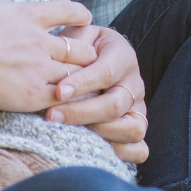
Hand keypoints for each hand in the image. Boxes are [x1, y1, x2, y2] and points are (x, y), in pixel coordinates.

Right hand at [0, 0, 95, 113]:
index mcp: (25, 16)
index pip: (64, 10)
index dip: (77, 14)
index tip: (86, 17)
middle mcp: (39, 42)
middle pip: (79, 47)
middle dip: (84, 53)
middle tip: (84, 58)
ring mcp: (39, 69)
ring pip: (75, 74)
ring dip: (77, 79)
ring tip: (78, 85)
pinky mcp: (33, 94)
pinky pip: (63, 97)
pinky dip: (66, 100)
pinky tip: (66, 104)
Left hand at [44, 25, 148, 163]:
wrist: (99, 56)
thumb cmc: (83, 47)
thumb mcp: (79, 36)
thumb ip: (72, 42)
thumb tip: (59, 54)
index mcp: (122, 56)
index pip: (107, 72)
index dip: (83, 84)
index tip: (58, 91)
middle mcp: (135, 84)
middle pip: (116, 104)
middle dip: (82, 113)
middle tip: (51, 116)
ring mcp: (138, 108)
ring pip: (132, 128)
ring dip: (100, 134)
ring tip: (70, 133)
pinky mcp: (136, 128)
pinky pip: (139, 149)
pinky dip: (121, 153)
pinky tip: (93, 149)